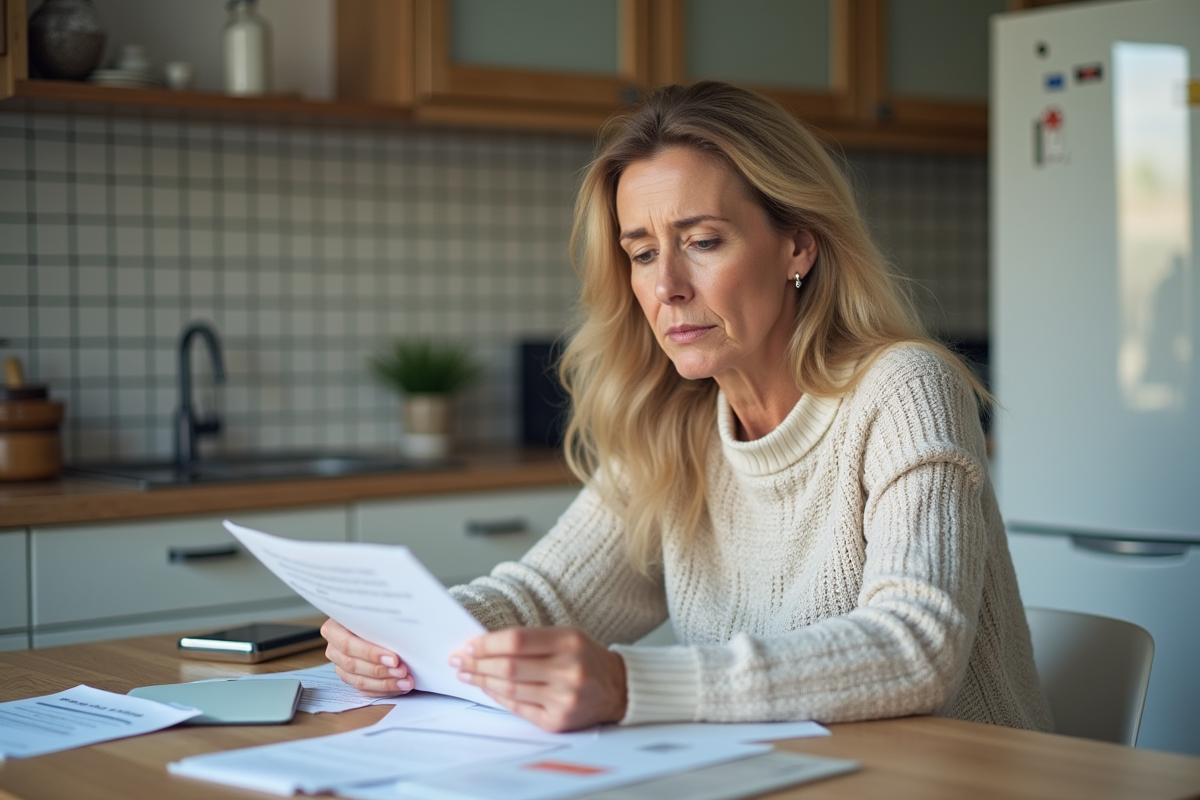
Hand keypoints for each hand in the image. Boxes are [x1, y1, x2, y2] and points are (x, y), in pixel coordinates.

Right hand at [321, 618, 413, 696]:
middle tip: (402, 670)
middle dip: (381, 670)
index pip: (348, 644)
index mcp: (333, 629)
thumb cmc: (374, 612)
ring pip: (359, 681)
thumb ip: (379, 618)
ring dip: (385, 683)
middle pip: (353, 665)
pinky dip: (384, 690)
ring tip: (405, 682)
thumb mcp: (373, 610)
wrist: (370, 620)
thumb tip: (399, 626)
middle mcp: (333, 649)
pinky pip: (365, 690)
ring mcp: (340, 666)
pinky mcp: (351, 678)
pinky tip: (400, 686)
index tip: (394, 658)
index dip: (371, 653)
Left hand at [450, 627, 626, 731]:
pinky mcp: (558, 721)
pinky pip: (518, 708)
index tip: (468, 645)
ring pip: (510, 689)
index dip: (486, 644)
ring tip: (468, 674)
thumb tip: (485, 646)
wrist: (618, 688)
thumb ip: (530, 640)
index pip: (516, 640)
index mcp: (570, 642)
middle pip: (509, 667)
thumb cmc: (586, 658)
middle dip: (477, 663)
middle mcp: (569, 670)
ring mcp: (564, 699)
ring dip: (483, 681)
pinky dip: (499, 697)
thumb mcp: (567, 637)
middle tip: (458, 660)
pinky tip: (488, 689)